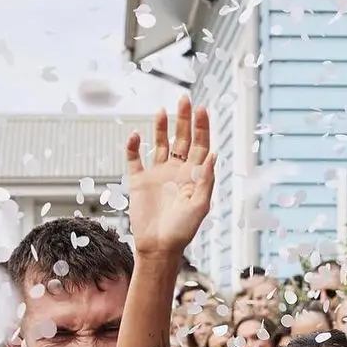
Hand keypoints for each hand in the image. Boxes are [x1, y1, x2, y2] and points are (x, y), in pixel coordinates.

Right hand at [126, 97, 216, 257]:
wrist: (158, 248)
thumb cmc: (182, 232)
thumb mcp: (200, 206)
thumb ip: (206, 179)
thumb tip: (213, 153)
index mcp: (193, 176)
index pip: (200, 145)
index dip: (202, 127)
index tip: (201, 109)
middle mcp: (176, 172)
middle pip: (182, 139)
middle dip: (183, 119)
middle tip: (184, 99)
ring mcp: (157, 175)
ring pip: (159, 144)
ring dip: (160, 127)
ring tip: (161, 110)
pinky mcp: (139, 181)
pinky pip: (134, 159)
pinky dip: (133, 146)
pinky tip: (136, 136)